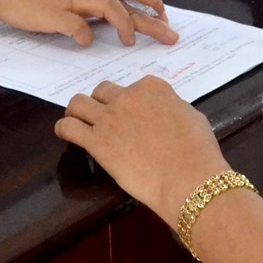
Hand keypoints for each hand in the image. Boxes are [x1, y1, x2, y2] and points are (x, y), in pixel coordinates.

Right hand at [0, 0, 178, 46]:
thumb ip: (90, 4)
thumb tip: (112, 20)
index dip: (151, 0)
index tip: (164, 15)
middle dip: (152, 17)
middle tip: (170, 34)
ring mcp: (71, 0)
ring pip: (108, 4)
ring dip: (124, 23)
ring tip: (130, 42)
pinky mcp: (53, 13)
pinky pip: (75, 25)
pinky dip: (84, 35)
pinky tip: (85, 44)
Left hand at [56, 75, 228, 217]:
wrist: (187, 177)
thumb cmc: (197, 149)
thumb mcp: (190, 115)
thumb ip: (170, 107)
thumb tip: (160, 113)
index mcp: (152, 87)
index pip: (132, 86)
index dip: (130, 101)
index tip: (133, 115)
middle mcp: (127, 97)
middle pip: (102, 91)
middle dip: (102, 104)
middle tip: (106, 120)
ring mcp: (109, 118)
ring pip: (78, 103)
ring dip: (78, 111)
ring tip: (80, 123)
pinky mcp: (96, 142)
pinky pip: (68, 127)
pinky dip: (65, 129)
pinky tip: (67, 133)